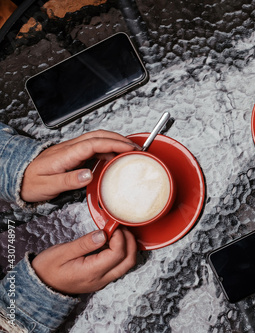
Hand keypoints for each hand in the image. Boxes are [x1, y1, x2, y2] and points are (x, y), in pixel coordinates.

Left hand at [21, 130, 139, 201]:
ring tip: (129, 151)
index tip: (128, 148)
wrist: (18, 178)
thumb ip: (68, 180)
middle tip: (136, 148)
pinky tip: (113, 157)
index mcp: (65, 154)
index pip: (94, 143)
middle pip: (99, 136)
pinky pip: (94, 146)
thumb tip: (89, 174)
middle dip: (120, 139)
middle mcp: (70, 148)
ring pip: (98, 138)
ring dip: (115, 141)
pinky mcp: (73, 153)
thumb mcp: (47, 186)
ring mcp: (72, 149)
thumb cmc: (31, 182)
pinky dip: (108, 148)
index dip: (113, 144)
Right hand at [31, 228, 136, 294]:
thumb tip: (103, 234)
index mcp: (91, 272)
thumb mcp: (62, 252)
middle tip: (121, 227)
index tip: (112, 226)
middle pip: (128, 261)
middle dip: (130, 241)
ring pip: (126, 265)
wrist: (39, 286)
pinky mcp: (101, 279)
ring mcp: (102, 281)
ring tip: (118, 233)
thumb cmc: (47, 269)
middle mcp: (101, 279)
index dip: (120, 237)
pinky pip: (119, 267)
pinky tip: (114, 242)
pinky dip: (122, 253)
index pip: (117, 254)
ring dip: (128, 247)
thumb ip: (85, 243)